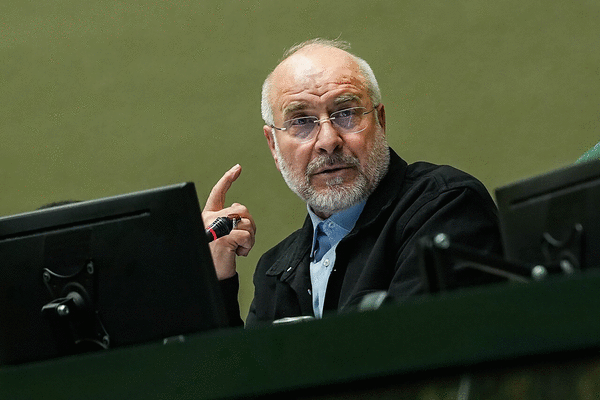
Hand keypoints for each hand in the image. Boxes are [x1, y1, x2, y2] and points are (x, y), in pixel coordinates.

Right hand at [202, 164, 255, 279]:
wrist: (210, 276)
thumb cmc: (215, 258)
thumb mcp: (218, 235)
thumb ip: (226, 220)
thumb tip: (237, 209)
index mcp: (207, 216)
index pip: (218, 193)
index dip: (227, 179)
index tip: (237, 169)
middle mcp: (209, 219)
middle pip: (241, 209)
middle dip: (248, 224)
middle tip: (242, 240)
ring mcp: (215, 227)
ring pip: (246, 221)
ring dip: (249, 237)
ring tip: (238, 248)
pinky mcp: (223, 238)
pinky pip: (247, 235)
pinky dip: (247, 246)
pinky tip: (238, 253)